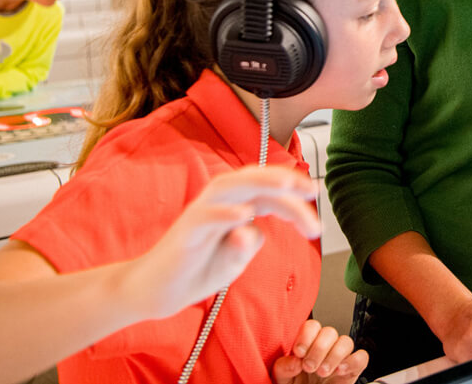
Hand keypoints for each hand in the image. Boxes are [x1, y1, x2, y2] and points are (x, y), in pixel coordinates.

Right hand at [119, 166, 320, 321]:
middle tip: (311, 189)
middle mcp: (218, 204)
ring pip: (229, 188)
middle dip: (283, 181)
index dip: (293, 190)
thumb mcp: (232, 261)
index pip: (267, 191)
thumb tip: (255, 232)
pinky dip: (224, 213)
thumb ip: (248, 245)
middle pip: (252, 181)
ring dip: (258, 183)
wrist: (156, 292)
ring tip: (285, 186)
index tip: (316, 193)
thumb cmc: (196, 271)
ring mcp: (200, 215)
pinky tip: (245, 216)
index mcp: (233, 207)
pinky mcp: (185, 232)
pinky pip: (204, 217)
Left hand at [272, 319, 367, 383]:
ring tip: (323, 372)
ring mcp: (341, 358)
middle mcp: (325, 348)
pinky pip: (362, 357)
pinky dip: (353, 361)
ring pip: (346, 341)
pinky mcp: (353, 369)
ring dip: (334, 356)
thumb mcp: (283, 380)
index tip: (299, 352)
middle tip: (310, 367)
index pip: (312, 326)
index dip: (306, 336)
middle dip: (319, 349)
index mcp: (308, 345)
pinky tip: (340, 371)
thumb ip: (283, 368)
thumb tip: (295, 361)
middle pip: (330, 332)